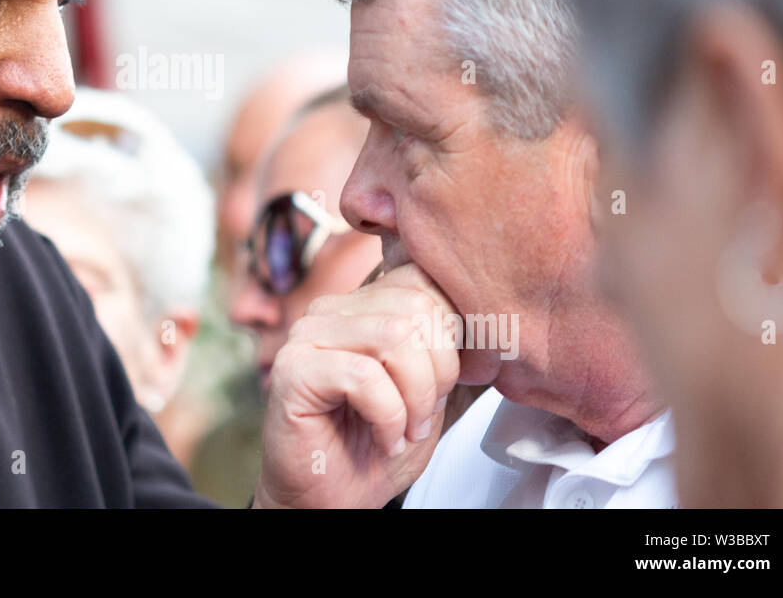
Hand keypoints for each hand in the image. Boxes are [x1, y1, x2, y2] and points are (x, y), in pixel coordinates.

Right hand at [251, 262, 460, 507]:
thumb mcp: (427, 392)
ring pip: (394, 335)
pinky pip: (364, 377)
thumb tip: (488, 320)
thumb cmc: (372, 449)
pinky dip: (388, 417)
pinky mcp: (294, 371)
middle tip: (426, 414)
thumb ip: (444, 349)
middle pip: (415, 305)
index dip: (454, 330)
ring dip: (415, 396)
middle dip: (440, 368)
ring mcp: (308, 337)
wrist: (327, 501)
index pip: (421, 280)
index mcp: (361, 306)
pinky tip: (383, 439)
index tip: (458, 380)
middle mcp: (331, 311)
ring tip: (406, 429)